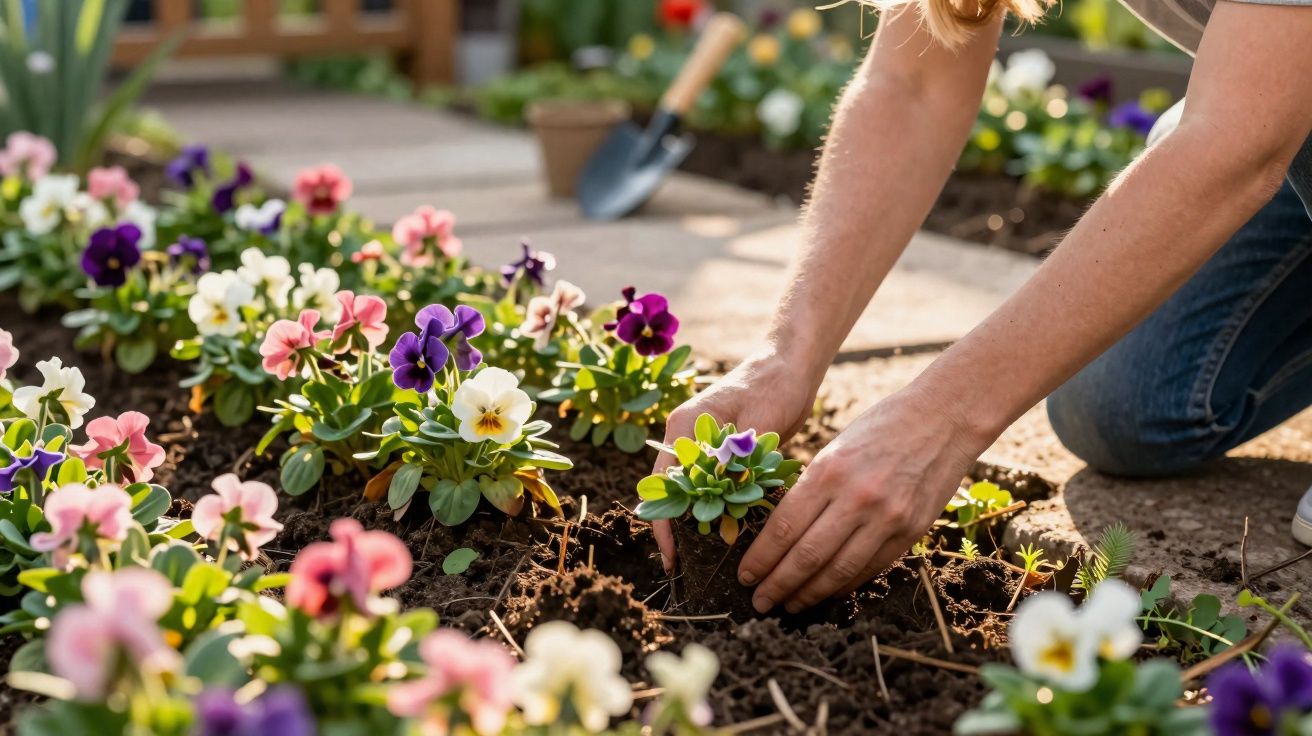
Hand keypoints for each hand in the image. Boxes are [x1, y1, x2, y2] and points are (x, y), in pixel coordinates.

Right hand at [651, 351, 821, 571]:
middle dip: (679, 529)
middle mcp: (685, 437)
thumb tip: (722, 511)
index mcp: (684, 427)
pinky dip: (718, 507)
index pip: (663, 484)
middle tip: (691, 567)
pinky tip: (730, 530)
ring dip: (700, 520)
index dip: (665, 525)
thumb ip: (736, 466)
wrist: (790, 365)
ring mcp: (701, 444)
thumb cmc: (774, 386)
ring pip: (692, 492)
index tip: (673, 559)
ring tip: (709, 556)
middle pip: (672, 491)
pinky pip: (712, 486)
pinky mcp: (720, 450)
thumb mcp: (756, 427)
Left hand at [737, 385, 991, 613]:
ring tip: (789, 605)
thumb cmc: (880, 426)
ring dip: (809, 594)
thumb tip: (781, 533)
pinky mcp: (911, 531)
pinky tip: (826, 592)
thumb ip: (811, 489)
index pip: (784, 529)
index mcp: (828, 472)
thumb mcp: (834, 448)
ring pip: (838, 571)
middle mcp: (856, 499)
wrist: (943, 418)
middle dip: (778, 585)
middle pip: (807, 557)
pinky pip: (870, 568)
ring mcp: (887, 518)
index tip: (744, 575)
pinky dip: (844, 585)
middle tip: (759, 602)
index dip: (761, 559)